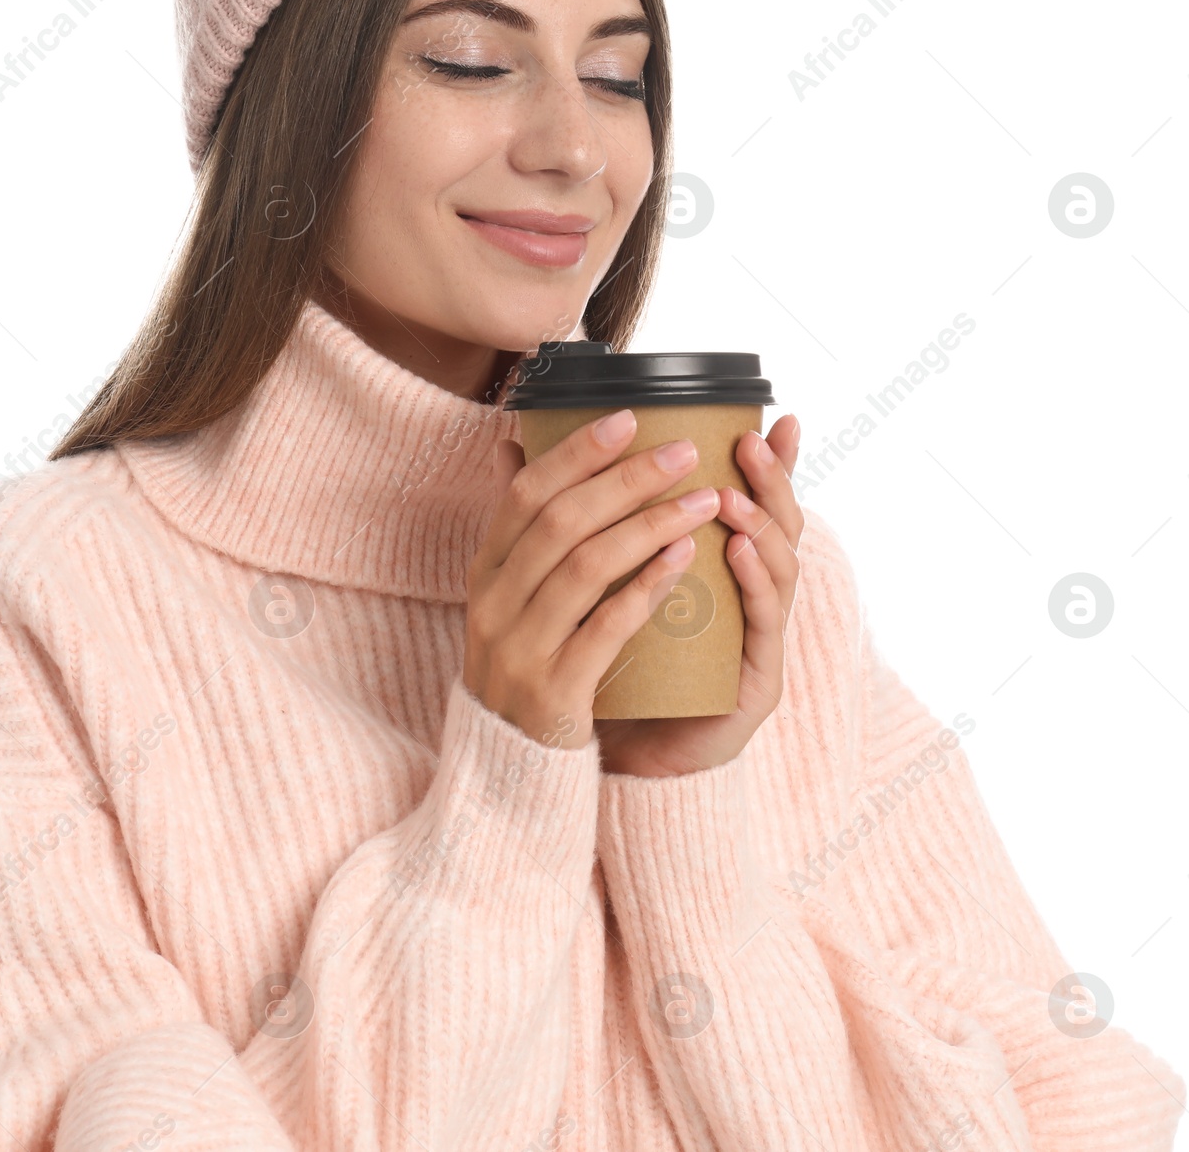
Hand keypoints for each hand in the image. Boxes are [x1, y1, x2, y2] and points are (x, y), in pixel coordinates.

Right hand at [464, 409, 723, 750]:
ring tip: (703, 500)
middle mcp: (492, 605)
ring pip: (586, 568)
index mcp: (485, 573)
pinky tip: (684, 558)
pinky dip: (646, 587)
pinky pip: (604, 628)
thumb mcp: (509, 596)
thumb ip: (519, 529)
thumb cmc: (527, 666)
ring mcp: (519, 649)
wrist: (510, 770)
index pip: (524, 495)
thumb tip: (514, 444)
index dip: (575, 453)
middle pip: (560, 522)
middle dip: (626, 479)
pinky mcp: (554, 691)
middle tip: (685, 451)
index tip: (630, 418)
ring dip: (649, 525)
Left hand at [596, 414, 802, 777]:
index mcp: (718, 570)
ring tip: (730, 493)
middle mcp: (746, 599)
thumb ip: (564, 515)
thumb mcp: (586, 584)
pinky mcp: (755, 685)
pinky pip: (760, 625)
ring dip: (759, 524)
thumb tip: (511, 448)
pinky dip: (753, 583)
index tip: (770, 415)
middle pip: (777, 525)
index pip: (753, 503)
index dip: (770, 463)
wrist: (615, 761)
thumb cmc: (604, 666)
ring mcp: (755, 642)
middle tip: (748, 439)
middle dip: (771, 478)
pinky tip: (738, 552)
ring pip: (778, 568)